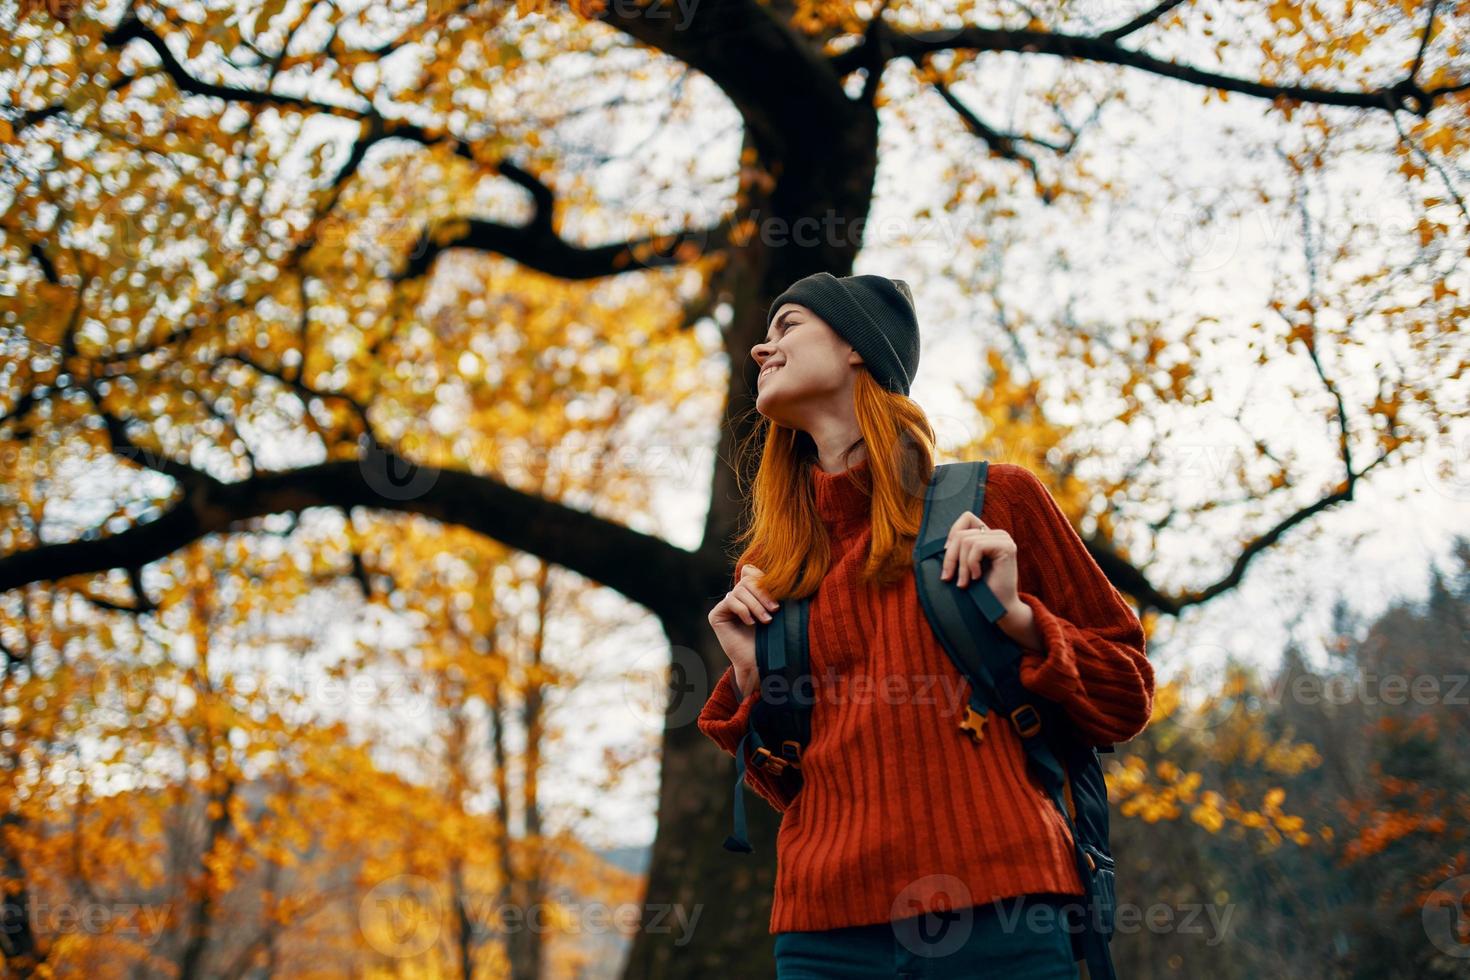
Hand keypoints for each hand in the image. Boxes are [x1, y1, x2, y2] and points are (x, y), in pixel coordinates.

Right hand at [707, 564, 778, 693]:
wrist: (761, 661)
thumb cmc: (772, 638)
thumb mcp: (774, 608)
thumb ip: (769, 588)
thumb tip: (765, 568)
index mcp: (749, 594)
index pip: (750, 572)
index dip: (762, 579)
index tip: (777, 597)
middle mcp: (735, 598)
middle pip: (747, 580)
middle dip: (762, 594)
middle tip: (775, 610)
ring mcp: (725, 606)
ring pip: (740, 590)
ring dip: (756, 605)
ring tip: (766, 620)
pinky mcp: (716, 615)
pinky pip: (730, 601)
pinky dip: (743, 610)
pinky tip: (751, 623)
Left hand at [938, 511, 1019, 608]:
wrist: (998, 607)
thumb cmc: (980, 589)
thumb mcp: (965, 565)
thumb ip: (959, 548)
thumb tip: (943, 544)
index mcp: (989, 535)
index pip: (967, 517)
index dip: (953, 534)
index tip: (949, 557)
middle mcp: (999, 534)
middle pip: (962, 534)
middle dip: (951, 558)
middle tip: (949, 578)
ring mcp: (1004, 539)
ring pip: (967, 541)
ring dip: (961, 565)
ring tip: (963, 583)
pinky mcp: (1007, 546)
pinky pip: (977, 547)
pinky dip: (971, 564)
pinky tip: (977, 578)